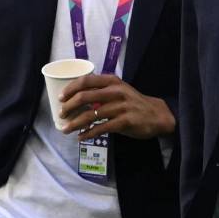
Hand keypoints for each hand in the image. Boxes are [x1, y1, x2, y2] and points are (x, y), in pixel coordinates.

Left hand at [58, 74, 175, 140]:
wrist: (157, 114)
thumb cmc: (133, 102)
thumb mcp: (119, 90)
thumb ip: (101, 91)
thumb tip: (77, 99)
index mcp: (112, 81)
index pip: (86, 80)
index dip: (70, 89)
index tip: (60, 98)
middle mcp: (115, 91)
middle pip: (84, 97)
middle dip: (69, 107)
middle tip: (61, 114)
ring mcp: (120, 107)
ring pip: (90, 115)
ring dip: (74, 123)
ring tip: (66, 129)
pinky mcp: (125, 122)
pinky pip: (101, 128)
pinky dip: (88, 133)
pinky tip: (81, 137)